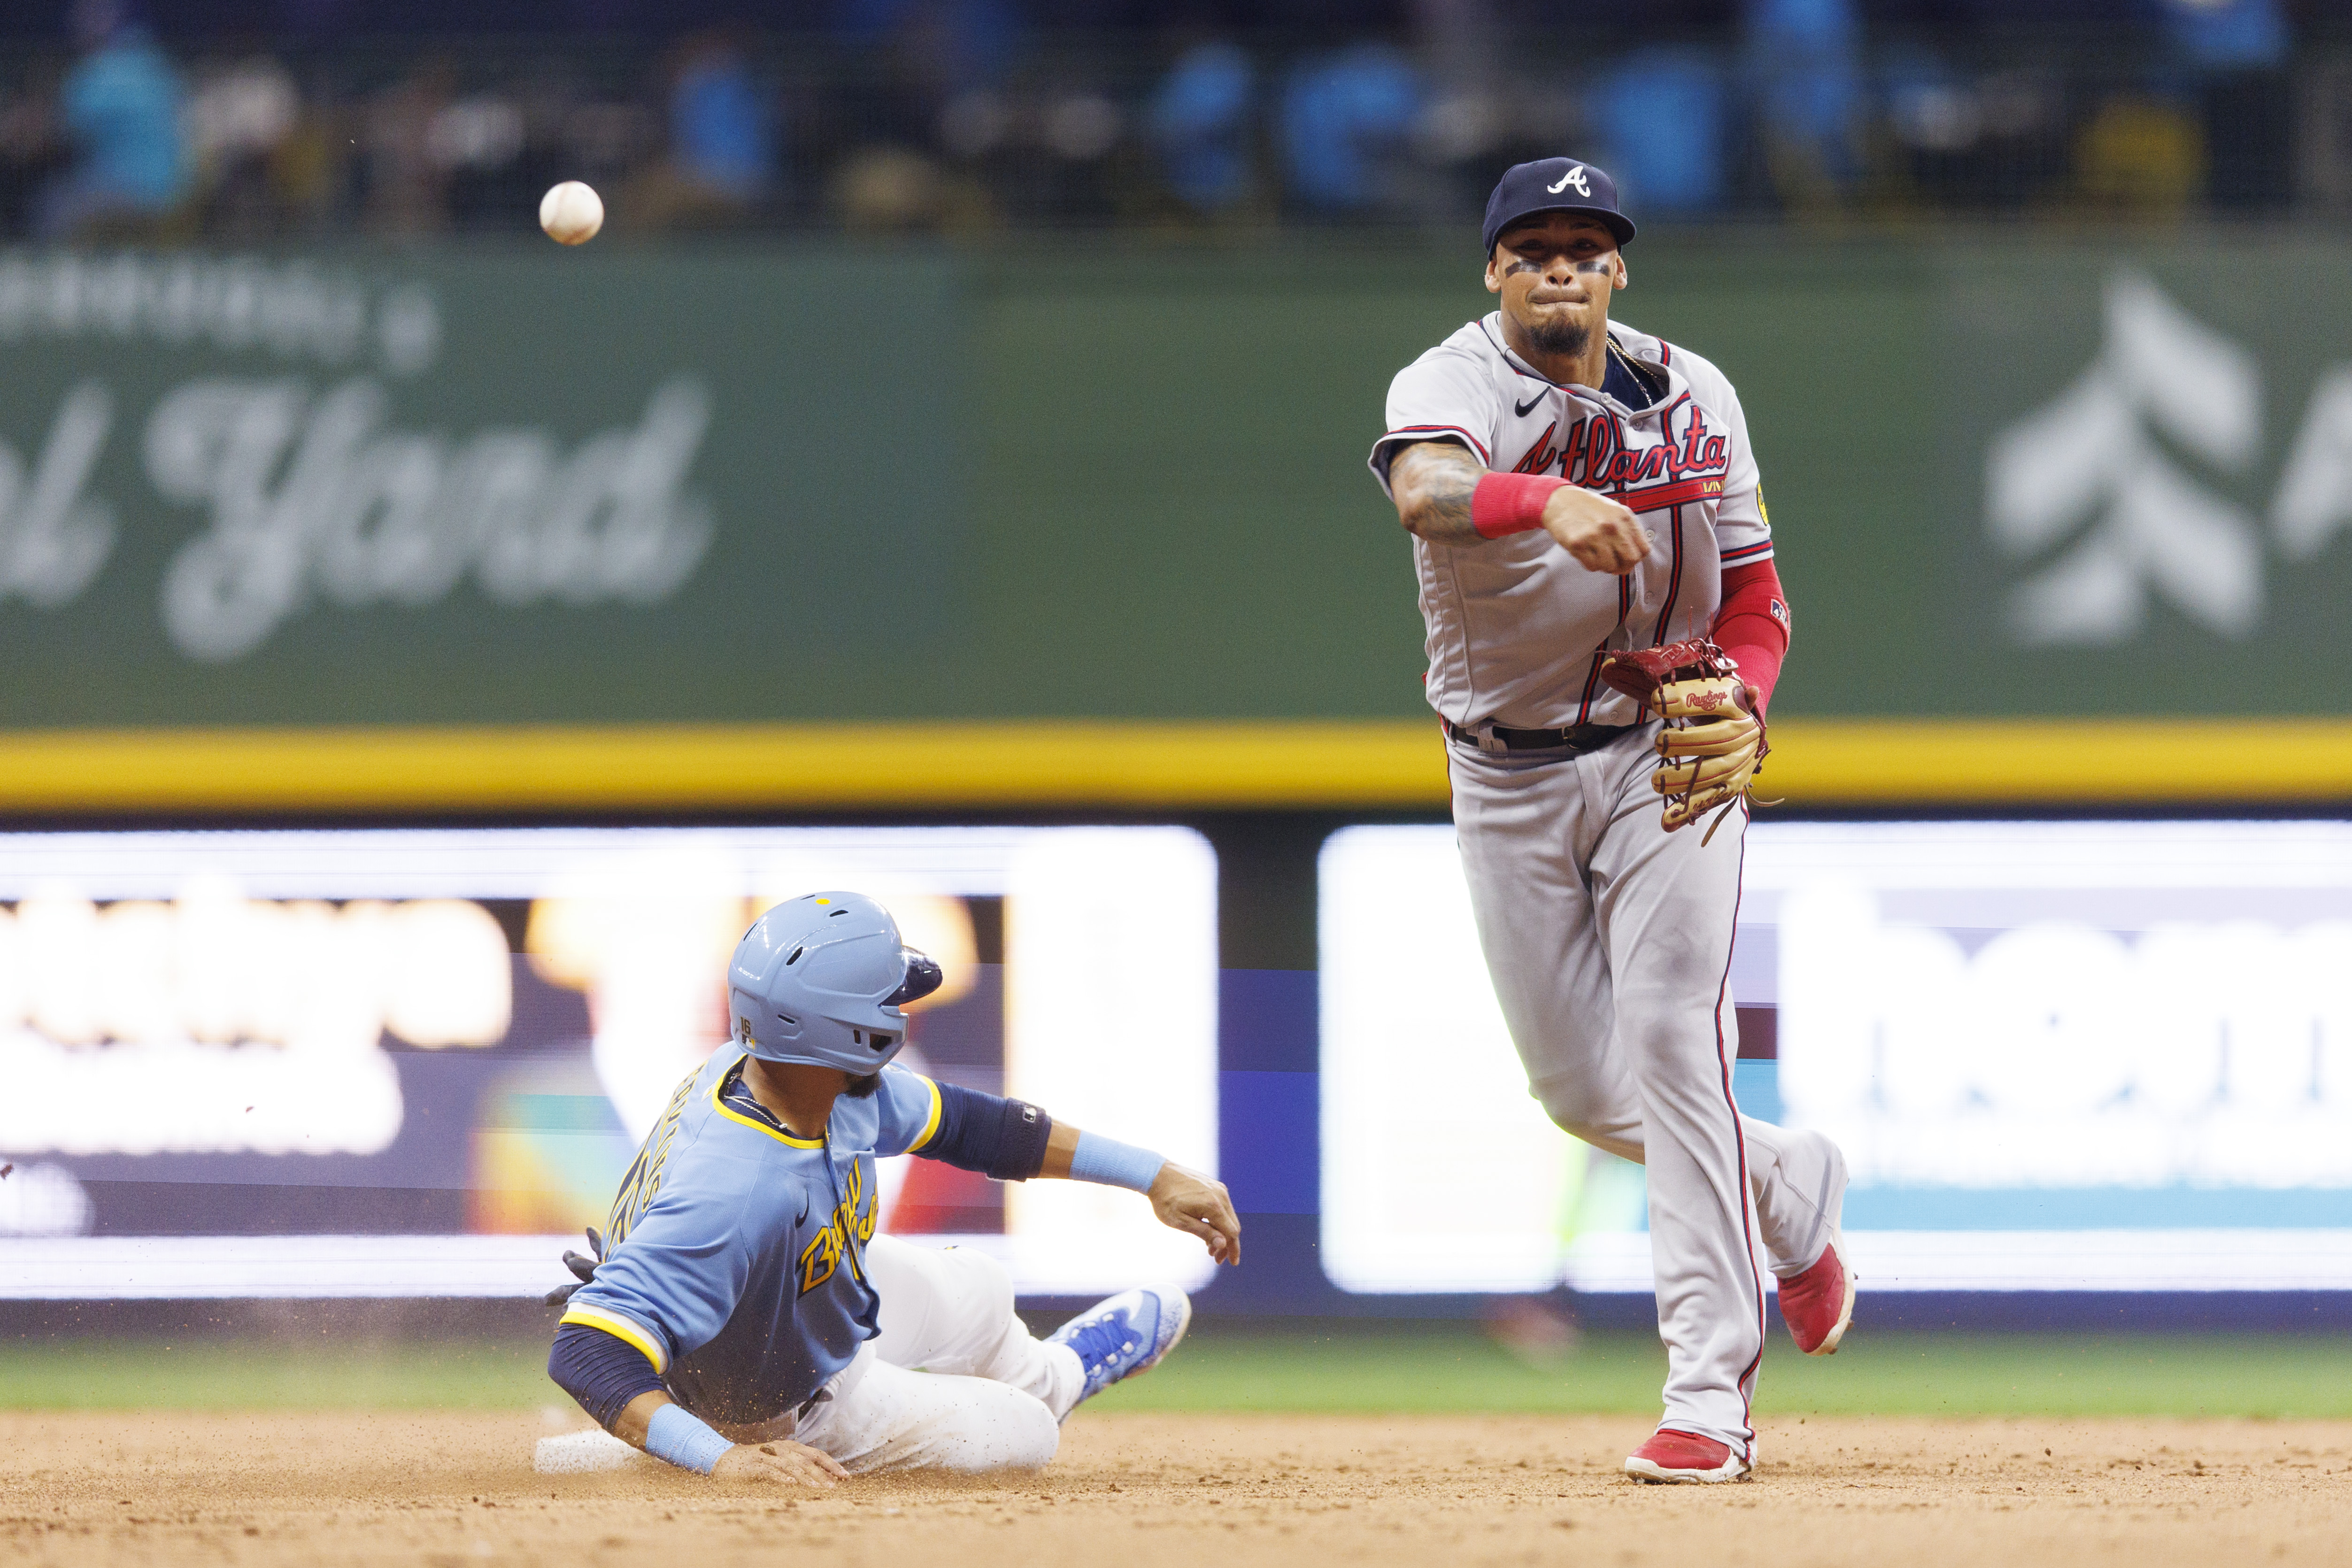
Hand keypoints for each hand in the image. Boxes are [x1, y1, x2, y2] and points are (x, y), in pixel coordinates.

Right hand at [710, 1440, 847, 1488]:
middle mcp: (781, 1449)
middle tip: (837, 1485)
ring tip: (820, 1487)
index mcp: (790, 1448)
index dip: (831, 1464)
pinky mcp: (753, 1466)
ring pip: (792, 1465)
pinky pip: (770, 1471)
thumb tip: (823, 1480)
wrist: (723, 1460)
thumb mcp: (779, 1464)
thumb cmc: (755, 1465)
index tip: (846, 1476)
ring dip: (807, 1477)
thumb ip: (798, 1469)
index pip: (816, 1454)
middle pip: (808, 1459)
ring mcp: (767, 1457)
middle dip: (824, 1472)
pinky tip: (792, 1484)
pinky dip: (782, 1477)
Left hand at [1148, 1162, 1241, 1265]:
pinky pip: (1223, 1206)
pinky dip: (1220, 1220)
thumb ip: (1203, 1233)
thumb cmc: (1165, 1199)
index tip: (1232, 1263)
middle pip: (1233, 1225)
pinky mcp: (1214, 1185)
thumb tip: (1223, 1244)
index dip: (1233, 1249)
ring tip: (1209, 1246)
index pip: (1231, 1232)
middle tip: (1215, 1257)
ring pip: (1229, 1216)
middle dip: (1228, 1244)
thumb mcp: (1180, 1222)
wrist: (1157, 1175)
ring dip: (1223, 1233)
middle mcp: (1220, 1195)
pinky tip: (1209, 1229)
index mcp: (1213, 1205)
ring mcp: (1218, 1188)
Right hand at [1540, 485, 1649, 574]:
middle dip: (1623, 566)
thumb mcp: (1614, 511)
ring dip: (1605, 566)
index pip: (1644, 549)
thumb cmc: (1587, 507)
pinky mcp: (1578, 545)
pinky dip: (1591, 564)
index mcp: (1624, 517)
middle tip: (1616, 565)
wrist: (1559, 501)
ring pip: (1610, 566)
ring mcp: (1595, 536)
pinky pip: (1592, 566)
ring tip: (1598, 556)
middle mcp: (1612, 526)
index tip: (1628, 558)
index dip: (1636, 558)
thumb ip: (1627, 529)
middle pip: (1631, 560)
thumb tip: (1637, 551)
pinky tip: (1587, 554)